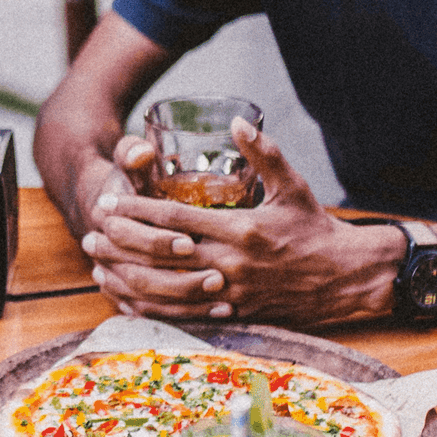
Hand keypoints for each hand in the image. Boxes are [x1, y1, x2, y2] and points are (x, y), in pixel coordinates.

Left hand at [83, 119, 400, 324]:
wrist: (346, 277)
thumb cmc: (316, 229)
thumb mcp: (293, 186)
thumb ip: (264, 154)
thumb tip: (238, 122)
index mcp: (241, 228)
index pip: (175, 218)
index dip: (137, 210)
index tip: (109, 203)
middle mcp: (231, 263)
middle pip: (162, 254)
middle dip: (122, 245)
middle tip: (90, 235)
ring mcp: (231, 292)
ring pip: (167, 289)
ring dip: (129, 279)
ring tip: (99, 268)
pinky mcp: (234, 312)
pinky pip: (184, 314)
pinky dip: (154, 309)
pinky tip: (130, 300)